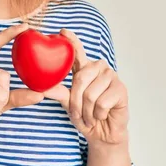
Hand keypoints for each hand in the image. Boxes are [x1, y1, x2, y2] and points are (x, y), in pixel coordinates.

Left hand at [44, 29, 129, 147]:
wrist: (103, 133)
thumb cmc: (86, 115)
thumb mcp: (69, 104)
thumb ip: (59, 93)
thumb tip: (43, 87)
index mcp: (85, 69)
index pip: (77, 52)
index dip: (71, 40)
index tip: (62, 31)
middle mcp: (99, 68)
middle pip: (80, 79)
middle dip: (75, 102)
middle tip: (78, 114)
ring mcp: (111, 76)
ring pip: (90, 94)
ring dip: (87, 112)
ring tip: (90, 116)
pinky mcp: (121, 89)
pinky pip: (102, 103)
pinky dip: (98, 114)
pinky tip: (102, 115)